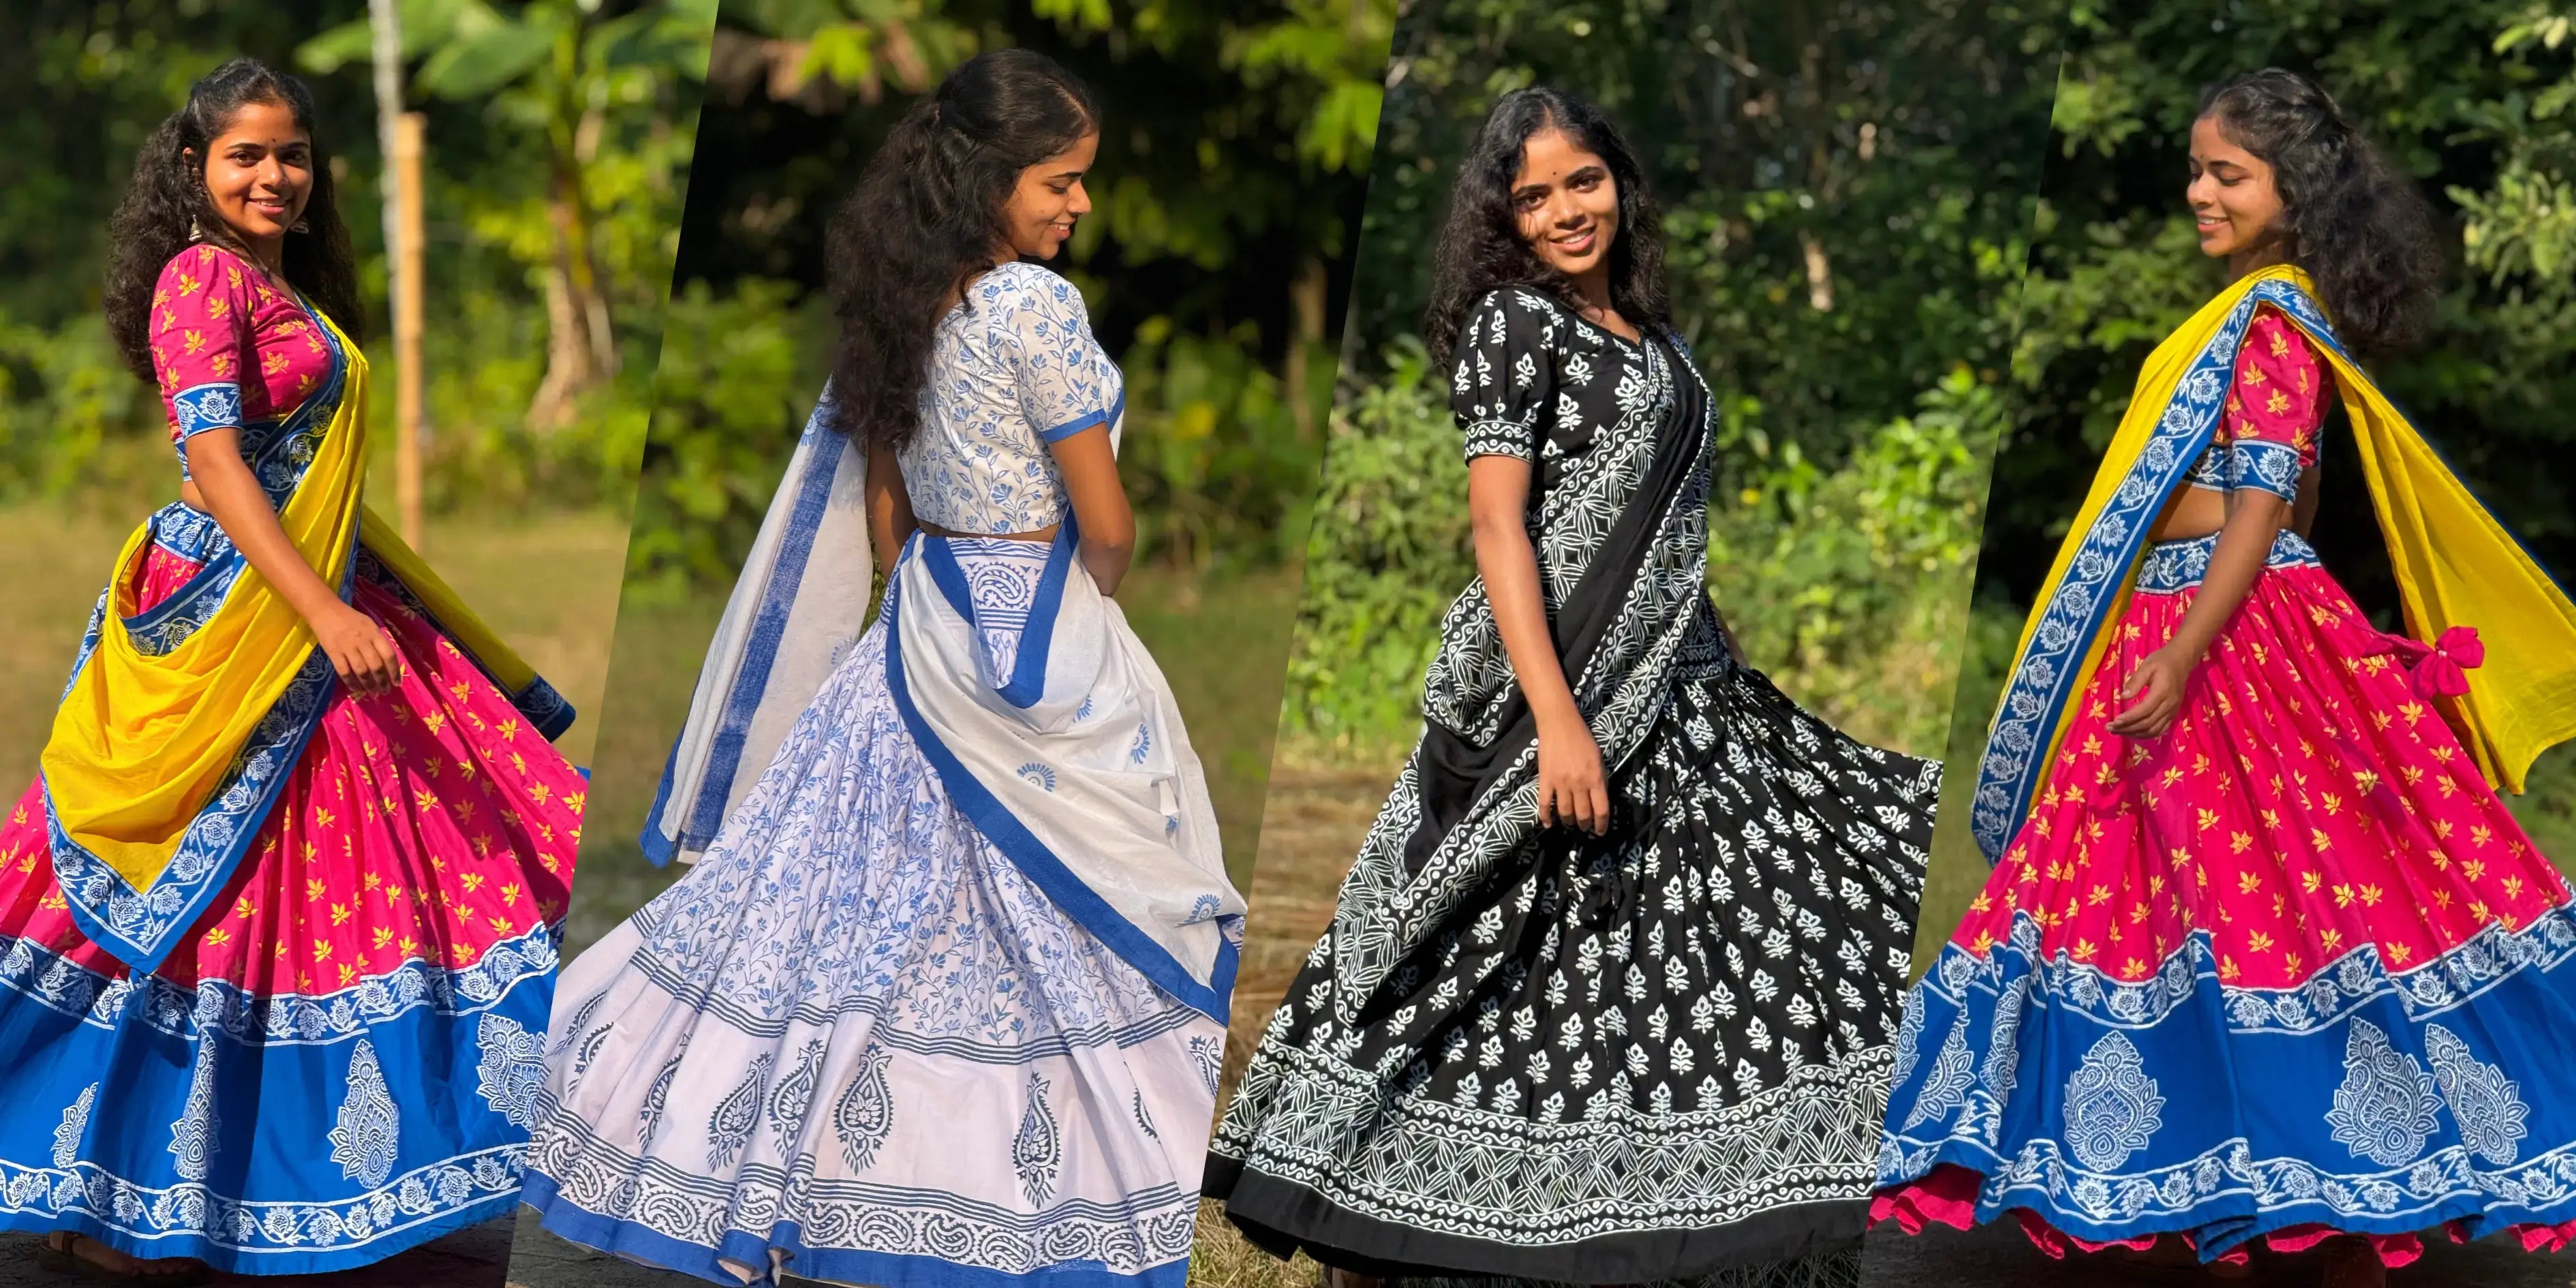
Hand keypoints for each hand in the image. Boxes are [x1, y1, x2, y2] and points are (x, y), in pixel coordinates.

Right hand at [312, 603, 400, 698]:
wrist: (325, 610)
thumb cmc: (350, 618)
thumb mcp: (369, 624)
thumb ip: (378, 640)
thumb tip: (389, 660)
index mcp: (374, 633)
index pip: (389, 655)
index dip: (394, 671)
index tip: (396, 683)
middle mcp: (363, 641)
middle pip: (376, 666)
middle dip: (382, 682)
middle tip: (385, 692)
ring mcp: (347, 647)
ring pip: (362, 671)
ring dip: (369, 685)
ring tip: (373, 694)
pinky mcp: (333, 652)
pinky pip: (344, 671)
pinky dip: (351, 683)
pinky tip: (356, 690)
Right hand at [1535, 711, 1609, 835]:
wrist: (1559, 724)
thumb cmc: (1583, 738)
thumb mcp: (1598, 758)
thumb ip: (1599, 779)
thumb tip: (1598, 797)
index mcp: (1595, 778)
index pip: (1601, 810)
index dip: (1601, 825)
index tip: (1600, 831)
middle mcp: (1579, 784)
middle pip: (1583, 814)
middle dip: (1584, 824)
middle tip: (1584, 826)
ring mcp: (1560, 784)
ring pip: (1565, 812)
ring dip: (1568, 821)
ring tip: (1569, 822)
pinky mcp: (1545, 781)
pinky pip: (1544, 804)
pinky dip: (1545, 817)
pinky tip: (1548, 824)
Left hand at [2108, 645, 2194, 738]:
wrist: (2182, 661)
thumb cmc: (2161, 661)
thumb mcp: (2146, 666)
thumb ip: (2135, 681)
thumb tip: (2123, 697)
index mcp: (2162, 692)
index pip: (2144, 710)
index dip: (2129, 718)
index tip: (2114, 721)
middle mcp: (2169, 705)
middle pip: (2148, 723)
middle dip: (2127, 728)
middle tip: (2110, 728)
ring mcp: (2173, 711)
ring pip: (2154, 730)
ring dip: (2135, 734)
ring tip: (2117, 732)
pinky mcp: (2173, 714)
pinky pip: (2161, 730)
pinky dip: (2146, 735)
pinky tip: (2133, 733)